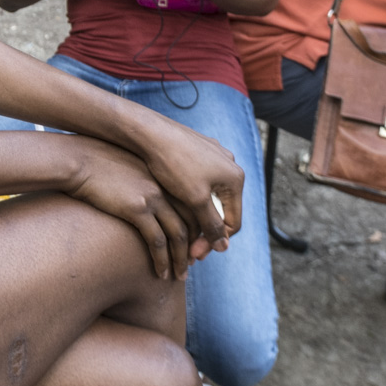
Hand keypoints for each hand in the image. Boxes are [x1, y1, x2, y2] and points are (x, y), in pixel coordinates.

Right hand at [64, 135, 206, 279]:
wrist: (79, 159)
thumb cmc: (101, 167)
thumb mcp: (133, 171)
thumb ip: (147, 185)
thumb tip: (151, 205)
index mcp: (167, 176)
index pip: (194, 207)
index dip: (198, 230)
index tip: (193, 246)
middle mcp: (166, 185)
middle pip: (192, 222)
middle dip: (195, 247)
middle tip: (191, 264)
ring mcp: (153, 197)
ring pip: (179, 235)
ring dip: (181, 260)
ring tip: (179, 277)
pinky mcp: (137, 208)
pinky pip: (157, 241)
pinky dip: (163, 261)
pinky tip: (161, 274)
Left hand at [131, 115, 243, 259]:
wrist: (150, 132)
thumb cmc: (174, 165)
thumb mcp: (196, 199)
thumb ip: (212, 224)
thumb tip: (223, 246)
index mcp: (235, 178)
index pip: (233, 222)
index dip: (215, 242)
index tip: (195, 254)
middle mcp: (229, 165)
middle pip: (222, 209)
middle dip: (206, 229)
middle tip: (187, 248)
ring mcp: (214, 157)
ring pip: (211, 195)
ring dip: (198, 214)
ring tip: (181, 227)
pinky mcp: (199, 151)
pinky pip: (201, 181)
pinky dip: (192, 196)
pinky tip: (176, 204)